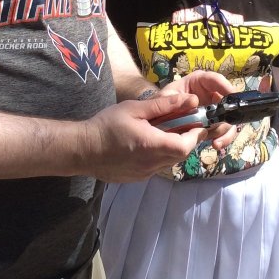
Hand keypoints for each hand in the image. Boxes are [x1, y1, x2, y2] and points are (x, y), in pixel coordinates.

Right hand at [80, 94, 212, 182]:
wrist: (83, 149)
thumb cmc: (107, 125)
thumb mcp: (135, 108)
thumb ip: (164, 105)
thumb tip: (191, 100)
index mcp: (152, 145)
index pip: (186, 146)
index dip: (195, 135)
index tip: (196, 123)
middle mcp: (151, 164)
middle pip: (181, 155)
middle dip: (187, 140)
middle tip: (182, 124)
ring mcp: (145, 174)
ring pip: (170, 162)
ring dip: (173, 148)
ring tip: (163, 131)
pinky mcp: (138, 178)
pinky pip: (157, 167)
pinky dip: (160, 155)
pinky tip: (148, 143)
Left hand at [159, 70, 238, 149]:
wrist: (155, 122)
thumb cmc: (159, 104)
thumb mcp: (163, 99)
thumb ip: (174, 99)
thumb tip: (195, 100)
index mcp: (198, 82)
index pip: (215, 79)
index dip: (225, 86)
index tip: (231, 96)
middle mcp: (209, 95)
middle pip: (227, 101)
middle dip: (227, 115)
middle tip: (220, 126)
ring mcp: (213, 110)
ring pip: (228, 118)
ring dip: (225, 131)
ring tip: (215, 142)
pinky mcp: (213, 124)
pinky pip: (224, 131)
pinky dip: (222, 138)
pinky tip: (215, 144)